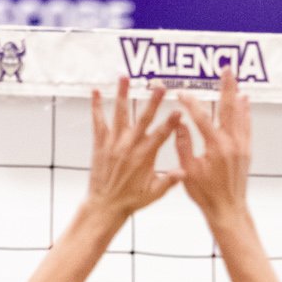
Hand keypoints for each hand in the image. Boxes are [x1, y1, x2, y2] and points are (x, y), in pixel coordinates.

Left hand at [82, 80, 179, 225]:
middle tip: (159, 86)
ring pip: (120, 114)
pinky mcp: (100, 144)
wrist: (105, 205)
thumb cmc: (131, 200)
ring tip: (124, 76)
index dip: (171, 122)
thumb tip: (185, 171)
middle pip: (144, 118)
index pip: (162, 134)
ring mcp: (114, 143)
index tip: (179, 109)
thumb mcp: (154, 193)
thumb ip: (169, 180)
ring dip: (123, 94)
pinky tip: (97, 92)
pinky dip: (97, 106)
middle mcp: (130, 146)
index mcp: (145, 156)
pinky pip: (98, 121)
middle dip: (152, 101)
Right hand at [171, 67, 252, 225]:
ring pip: (240, 115)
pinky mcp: (246, 151)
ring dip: (236, 95)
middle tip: (226, 70)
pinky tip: (245, 101)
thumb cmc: (206, 195)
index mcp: (215, 148)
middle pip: (229, 108)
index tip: (182, 93)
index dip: (190, 103)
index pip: (202, 117)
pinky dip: (245, 112)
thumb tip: (180, 124)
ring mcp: (241, 147)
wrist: (228, 210)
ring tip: (235, 79)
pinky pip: (247, 126)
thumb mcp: (188, 171)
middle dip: (226, 87)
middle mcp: (232, 144)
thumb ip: (183, 146)